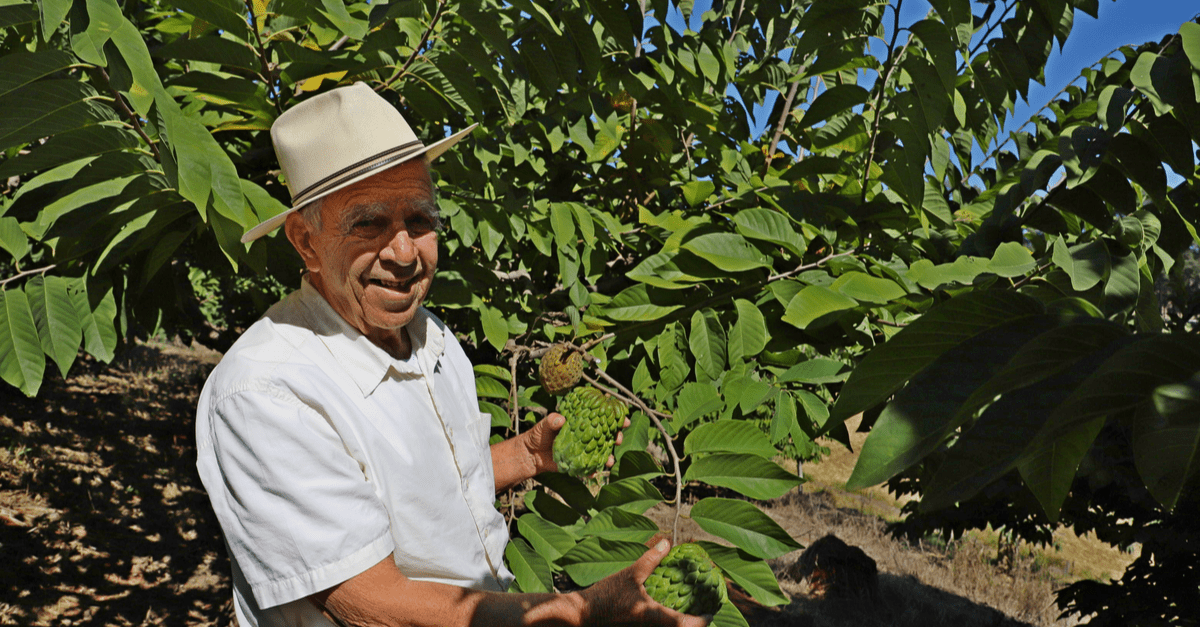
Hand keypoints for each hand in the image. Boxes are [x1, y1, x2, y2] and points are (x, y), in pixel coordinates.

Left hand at [523, 412, 632, 474]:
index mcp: (580, 421)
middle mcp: (585, 434)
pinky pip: (589, 466)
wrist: (530, 455)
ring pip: (601, 451)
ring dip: (608, 456)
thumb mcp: (543, 425)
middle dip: (615, 436)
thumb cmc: (537, 435)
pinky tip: (595, 471)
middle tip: (618, 439)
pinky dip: (593, 469)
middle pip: (605, 434)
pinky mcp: (578, 462)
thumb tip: (561, 419)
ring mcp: (583, 449)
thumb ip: (551, 421)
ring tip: (610, 460)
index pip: (599, 416)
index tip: (623, 418)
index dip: (613, 416)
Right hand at [579, 540, 710, 625]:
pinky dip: (669, 625)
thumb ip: (650, 559)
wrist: (582, 615)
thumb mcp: (629, 574)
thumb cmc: (606, 595)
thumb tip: (667, 542)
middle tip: (704, 611)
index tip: (712, 612)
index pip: (686, 624)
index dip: (703, 620)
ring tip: (690, 613)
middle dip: (695, 625)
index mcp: (653, 616)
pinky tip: (668, 615)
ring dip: (682, 625)